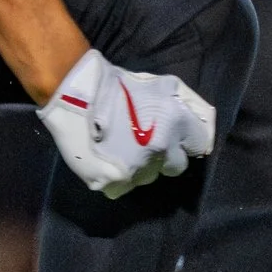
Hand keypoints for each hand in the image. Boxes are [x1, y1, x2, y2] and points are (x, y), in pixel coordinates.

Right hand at [36, 48, 217, 198]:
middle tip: (147, 144)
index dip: (186, 141)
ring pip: (149, 176)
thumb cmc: (114, 85)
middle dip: (165, 157)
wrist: (72, 93)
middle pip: (176, 166)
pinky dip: (119, 177)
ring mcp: (138, 169)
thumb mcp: (157, 86)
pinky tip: (108, 160)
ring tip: (122, 150)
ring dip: (140, 166)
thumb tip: (192, 121)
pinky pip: (125, 186)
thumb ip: (178, 106)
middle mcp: (161, 148)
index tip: (177, 139)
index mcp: (174, 122)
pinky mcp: (115, 182)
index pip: (199, 144)